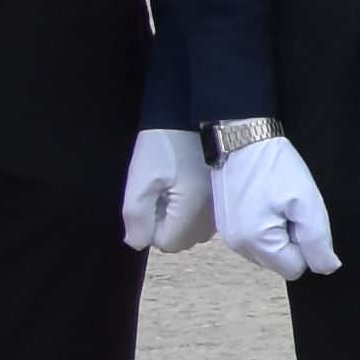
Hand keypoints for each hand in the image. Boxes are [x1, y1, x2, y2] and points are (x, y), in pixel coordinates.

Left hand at [119, 129, 214, 254]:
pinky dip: (191, 211)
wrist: (193, 116)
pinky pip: (203, 220)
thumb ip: (135, 215)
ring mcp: (221, 207)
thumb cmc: (164, 145)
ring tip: (171, 189)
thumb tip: (136, 243)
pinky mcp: (223, 198)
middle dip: (165, 224)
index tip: (149, 200)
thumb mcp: (141, 179)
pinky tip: (186, 187)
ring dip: (177, 219)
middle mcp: (212, 215)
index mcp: (192, 211)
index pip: (166, 243)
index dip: (150, 227)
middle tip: (158, 193)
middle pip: (181, 240)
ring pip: (193, 232)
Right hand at [214, 137, 340, 281]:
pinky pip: (256, 239)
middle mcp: (237, 246)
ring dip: (278, 233)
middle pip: (280, 261)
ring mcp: (228, 236)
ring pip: (269, 251)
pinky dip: (265, 226)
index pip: (295, 268)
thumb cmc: (276, 167)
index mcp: (256, 244)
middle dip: (291, 239)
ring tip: (276, 203)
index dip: (306, 245)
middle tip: (288, 207)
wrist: (241, 139)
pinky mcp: (226, 225)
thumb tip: (327, 267)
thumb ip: (318, 240)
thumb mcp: (307, 202)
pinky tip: (265, 202)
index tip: (299, 217)